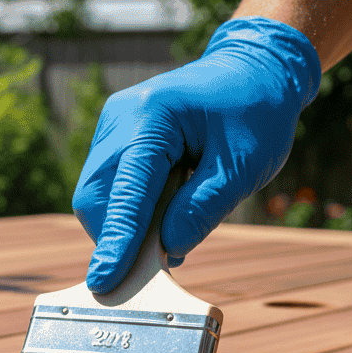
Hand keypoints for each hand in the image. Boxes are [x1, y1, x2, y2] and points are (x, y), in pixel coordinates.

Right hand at [72, 16, 321, 293]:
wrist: (254, 70)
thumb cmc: (255, 113)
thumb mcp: (243, 166)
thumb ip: (203, 208)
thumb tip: (168, 248)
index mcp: (152, 116)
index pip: (126, 191)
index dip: (116, 241)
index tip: (103, 282)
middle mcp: (121, 118)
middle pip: (96, 197)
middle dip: (117, 237)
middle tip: (153, 266)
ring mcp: (113, 126)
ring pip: (98, 196)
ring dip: (125, 227)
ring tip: (166, 237)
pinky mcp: (115, 138)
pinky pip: (110, 188)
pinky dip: (131, 212)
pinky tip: (162, 217)